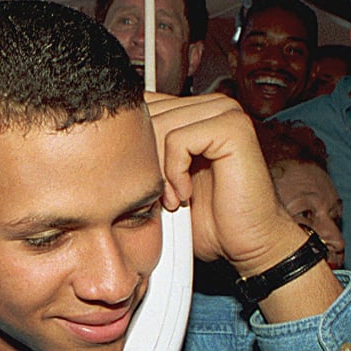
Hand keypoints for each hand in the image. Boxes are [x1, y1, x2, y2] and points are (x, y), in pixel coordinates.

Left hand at [145, 93, 305, 276]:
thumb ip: (142, 155)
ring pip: (160, 127)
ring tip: (171, 200)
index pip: (143, 105)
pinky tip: (185, 195)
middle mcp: (210, 105)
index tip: (139, 186)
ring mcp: (225, 112)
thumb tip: (101, 136)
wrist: (248, 245)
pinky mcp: (233, 127)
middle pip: (148, 115)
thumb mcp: (161, 182)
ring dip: (158, 172)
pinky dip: (175, 173)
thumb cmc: (209, 219)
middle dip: (143, 163)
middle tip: (158, 198)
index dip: (130, 145)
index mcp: (193, 111)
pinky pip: (178, 140)